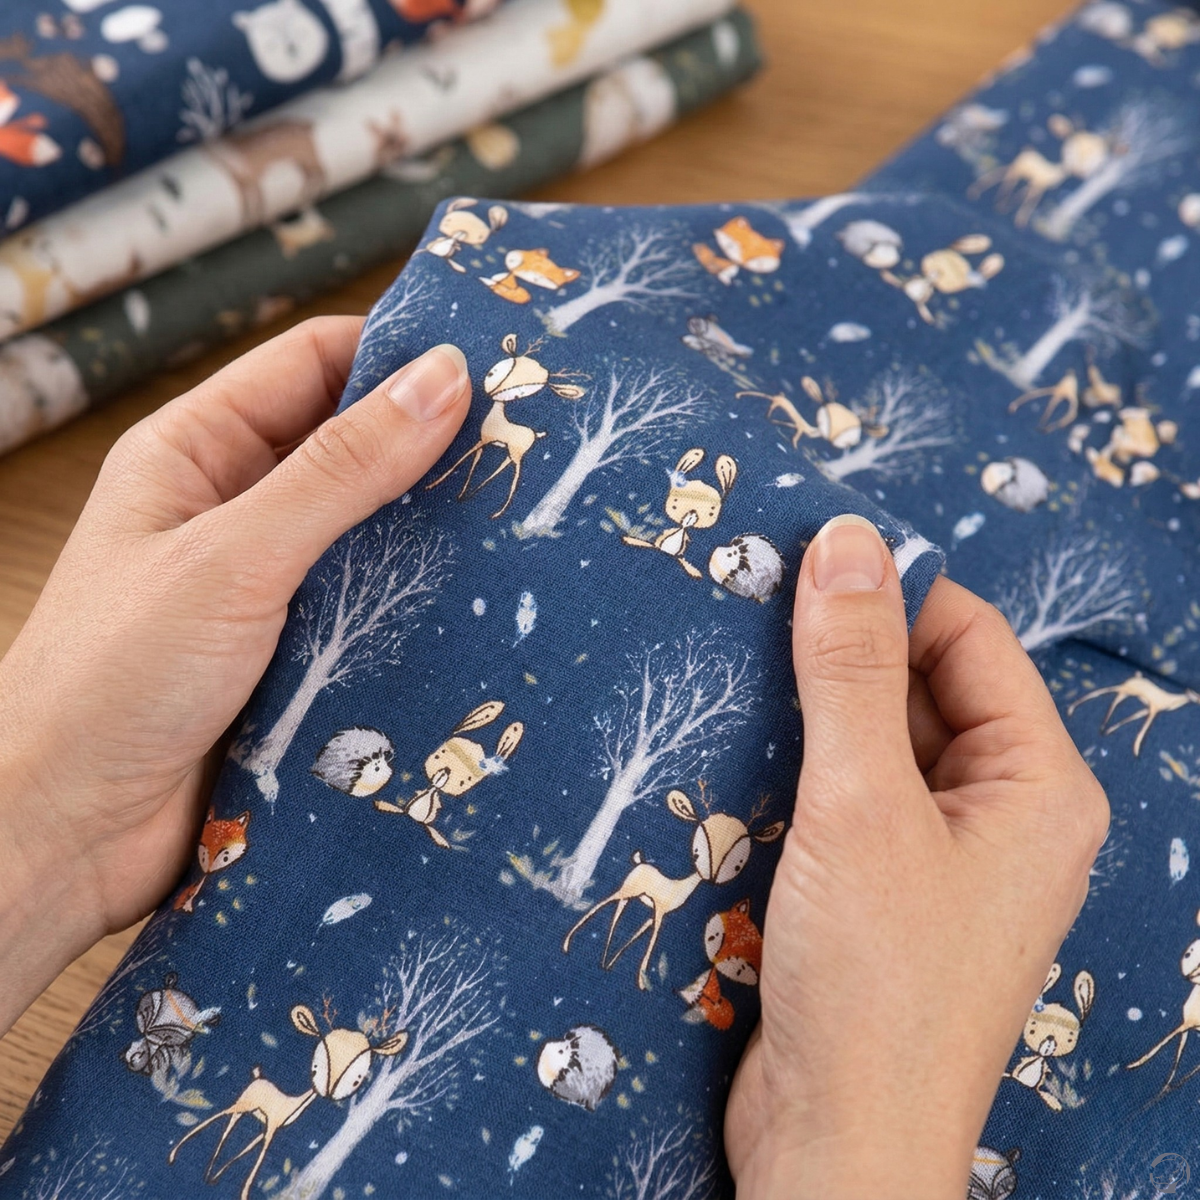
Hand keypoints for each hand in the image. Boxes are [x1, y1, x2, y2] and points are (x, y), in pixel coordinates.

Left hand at [0, 318, 470, 1034]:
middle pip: (353, 450)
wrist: (64, 837)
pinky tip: (484, 609)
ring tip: (526, 525)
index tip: (495, 366)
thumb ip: (340, 470)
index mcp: (198, 452)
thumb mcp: (234, 556)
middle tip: (529, 450)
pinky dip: (421, 609)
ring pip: (372, 538)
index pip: (314, 363)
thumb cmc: (111, 680)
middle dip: (433, 450)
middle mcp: (235, 511)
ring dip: (434, 537)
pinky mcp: (297, 660)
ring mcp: (269, 589)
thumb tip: (442, 379)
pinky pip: (373, 615)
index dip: (399, 355)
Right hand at [725, 514, 1108, 1199]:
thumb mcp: (861, 803)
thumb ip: (853, 668)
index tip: (799, 560)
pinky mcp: (885, 892)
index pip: (969, 637)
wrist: (836, 1147)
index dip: (891, 590)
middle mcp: (1002, 814)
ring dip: (810, 712)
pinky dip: (799, 769)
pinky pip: (848, 797)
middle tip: (748, 612)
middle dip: (841, 652)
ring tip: (732, 674)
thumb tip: (848, 538)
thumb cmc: (873, 979)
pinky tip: (738, 751)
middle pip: (921, 686)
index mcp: (1038, 785)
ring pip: (876, 742)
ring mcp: (942, 857)